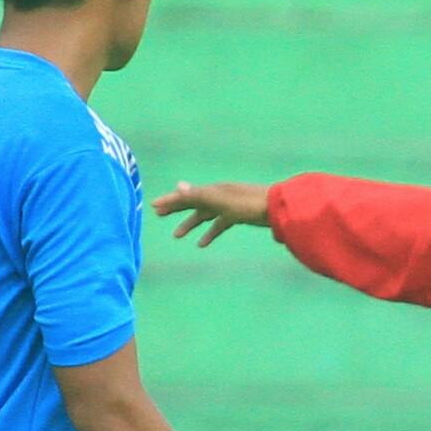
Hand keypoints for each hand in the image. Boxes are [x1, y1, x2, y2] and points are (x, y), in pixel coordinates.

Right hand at [151, 181, 274, 246]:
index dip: (170, 201)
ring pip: (204, 215)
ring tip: (176, 236)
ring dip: (190, 224)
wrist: (277, 208)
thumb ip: (200, 195)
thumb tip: (178, 186)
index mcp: (213, 190)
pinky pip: (218, 224)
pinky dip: (209, 233)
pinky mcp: (237, 216)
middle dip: (175, 208)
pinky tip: (202, 244)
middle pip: (192, 202)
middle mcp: (218, 196)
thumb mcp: (221, 200)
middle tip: (158, 214)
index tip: (153, 206)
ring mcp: (228, 206)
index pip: (186, 195)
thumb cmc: (248, 204)